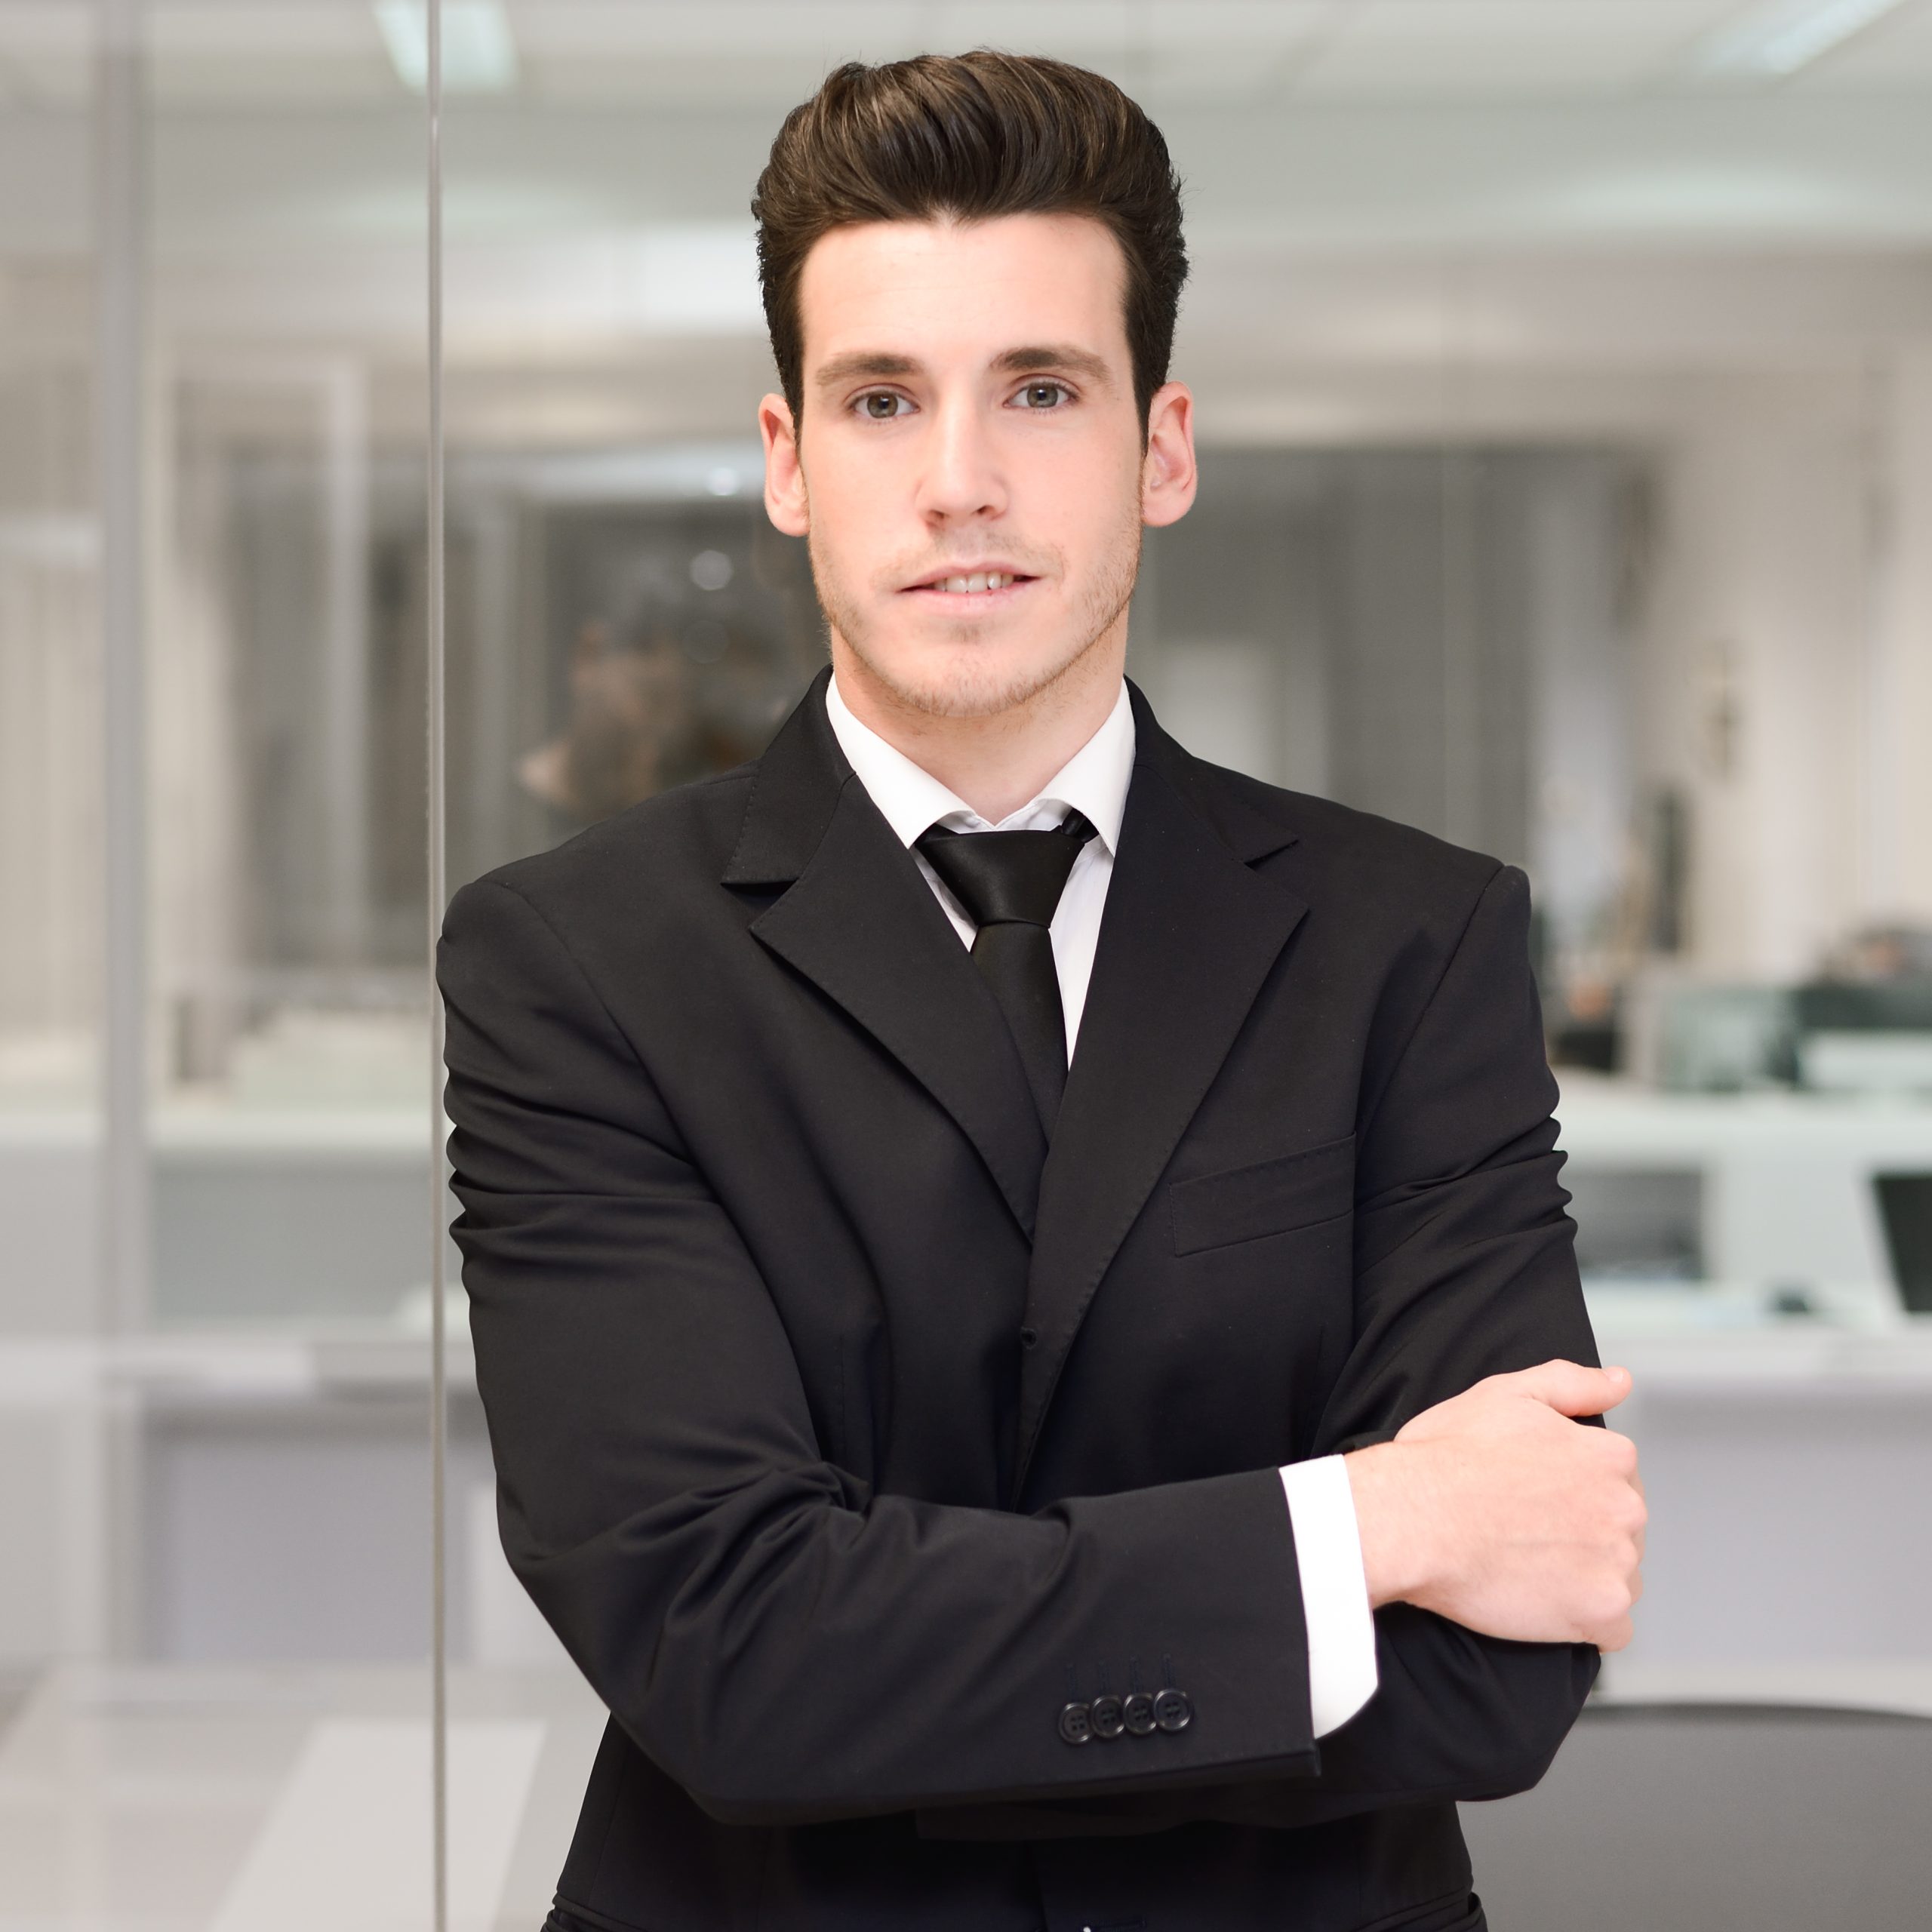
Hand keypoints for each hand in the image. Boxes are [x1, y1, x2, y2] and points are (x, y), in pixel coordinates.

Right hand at [1344, 1361, 1646, 1650]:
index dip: (1572, 1491)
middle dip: (1583, 1536)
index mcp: (1608, 1456)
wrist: (1413, 1519)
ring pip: (1619, 1579)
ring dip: (1586, 1580)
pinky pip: (1611, 1631)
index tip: (1534, 1500)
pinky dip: (1584, 1624)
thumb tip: (1620, 1381)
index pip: (1617, 1480)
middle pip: (1621, 1532)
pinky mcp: (1599, 1612)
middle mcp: (1624, 1507)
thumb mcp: (1506, 1393)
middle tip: (1524, 1535)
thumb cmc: (1447, 1456)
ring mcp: (1616, 1562)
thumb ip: (1572, 1383)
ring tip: (1529, 1571)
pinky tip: (1542, 1606)